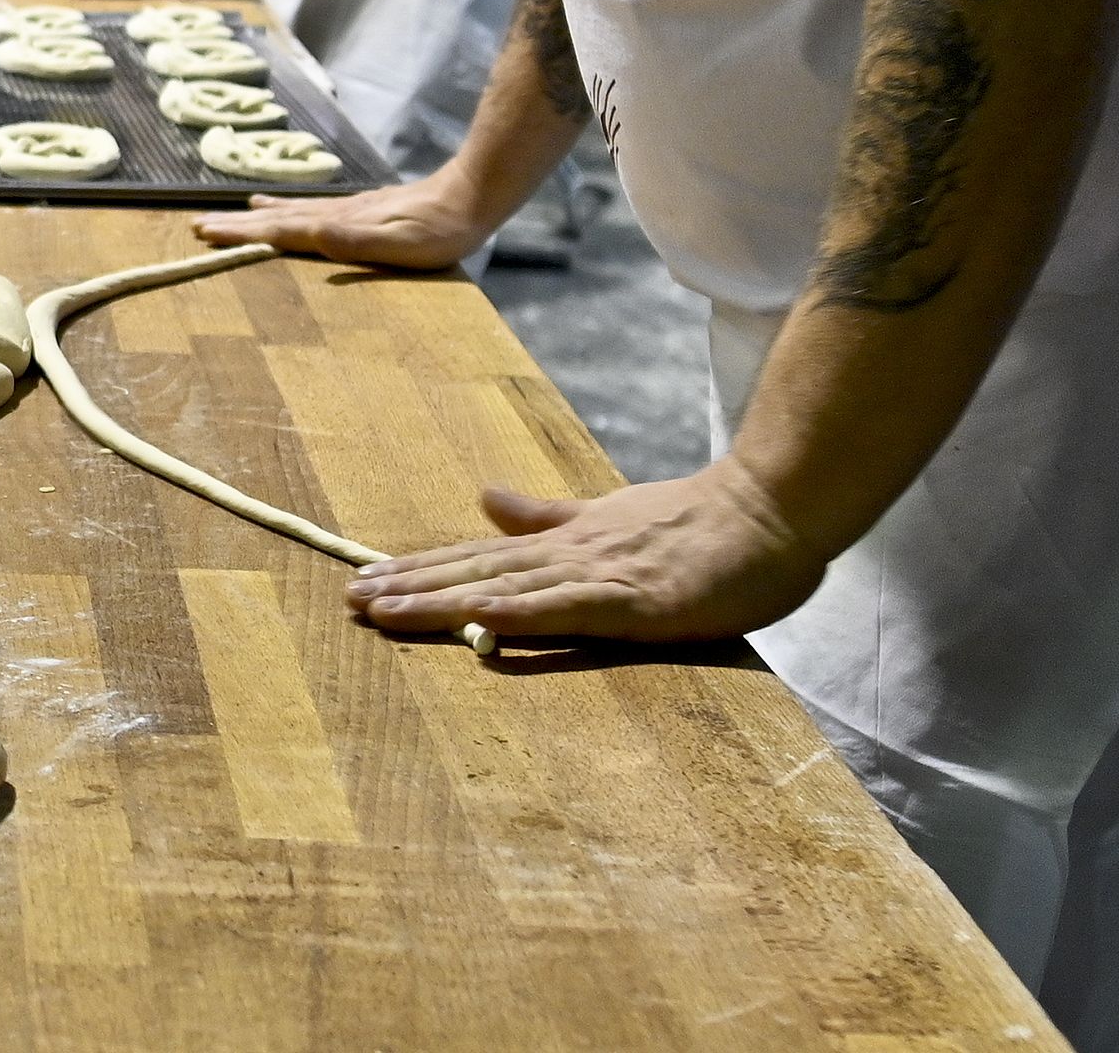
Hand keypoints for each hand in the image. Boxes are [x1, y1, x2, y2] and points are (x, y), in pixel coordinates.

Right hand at [199, 169, 493, 272]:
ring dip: (257, 217)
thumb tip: (312, 234)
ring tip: (230, 215)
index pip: (282, 231)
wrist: (470, 196)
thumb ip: (356, 242)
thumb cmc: (440, 231)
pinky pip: (308, 210)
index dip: (243, 234)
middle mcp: (336, 215)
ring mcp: (347, 210)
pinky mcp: (359, 209)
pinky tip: (278, 206)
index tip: (206, 233)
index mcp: (339, 226)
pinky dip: (284, 209)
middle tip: (199, 227)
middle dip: (238, 225)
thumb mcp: (402, 245)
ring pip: (291, 212)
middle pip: (278, 220)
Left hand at [341, 460, 827, 645]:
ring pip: (505, 587)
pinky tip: (476, 619)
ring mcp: (599, 575)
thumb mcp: (608, 515)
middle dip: (411, 586)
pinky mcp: (635, 600)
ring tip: (383, 608)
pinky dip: (519, 613)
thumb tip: (486, 498)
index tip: (366, 579)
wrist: (769, 510)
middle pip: (475, 571)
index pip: (478, 557)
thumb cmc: (696, 521)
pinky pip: (567, 609)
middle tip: (349, 599)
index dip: (420, 569)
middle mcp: (568, 554)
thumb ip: (547, 515)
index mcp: (563, 542)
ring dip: (441, 598)